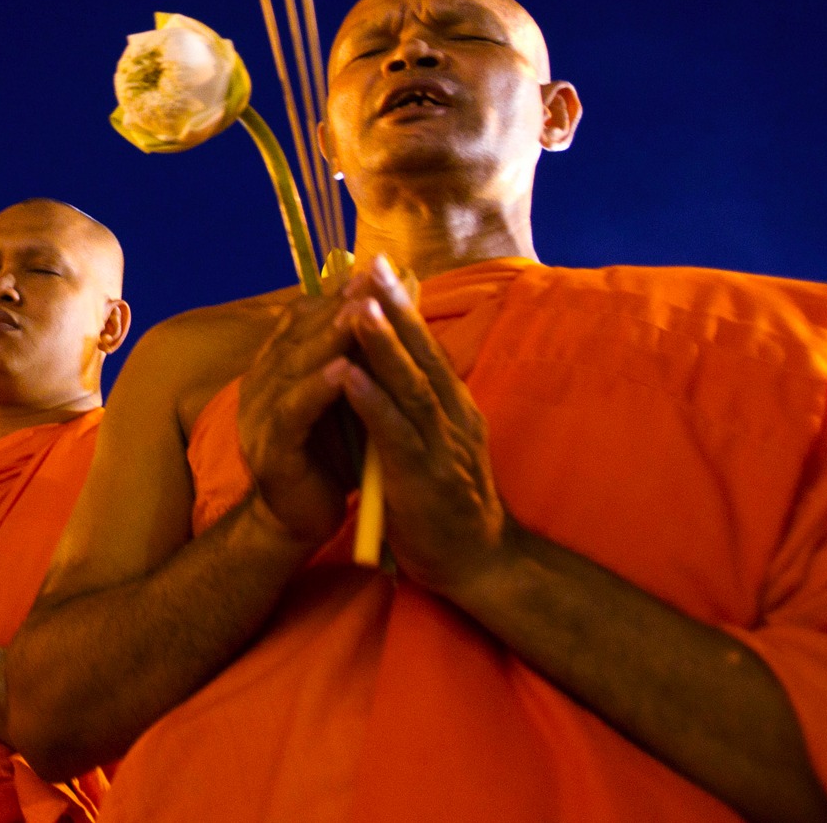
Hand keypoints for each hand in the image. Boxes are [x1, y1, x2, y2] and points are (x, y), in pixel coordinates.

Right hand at [235, 291, 359, 548]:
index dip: (334, 296)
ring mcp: (260, 418)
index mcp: (274, 370)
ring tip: (361, 313)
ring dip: (329, 339)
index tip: (370, 273)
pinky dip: (318, 389)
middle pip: (297, 337)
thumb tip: (380, 306)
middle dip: (336, 307)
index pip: (300, 321)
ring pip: (294, 368)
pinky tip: (344, 371)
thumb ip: (349, 358)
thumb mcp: (340, 399)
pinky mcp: (270, 451)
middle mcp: (260, 386)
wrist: (301, 520)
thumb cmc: (328, 456)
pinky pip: (294, 413)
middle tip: (369, 281)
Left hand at [331, 255, 516, 598]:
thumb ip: (420, 403)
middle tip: (371, 265)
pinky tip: (349, 377)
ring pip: (411, 386)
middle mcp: (452, 416)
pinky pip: (395, 434)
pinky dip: (372, 402)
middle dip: (395, 307)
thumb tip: (395, 360)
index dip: (403, 305)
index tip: (378, 265)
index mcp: (453, 405)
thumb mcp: (436, 440)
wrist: (478, 561)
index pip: (426, 345)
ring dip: (383, 346)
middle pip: (422, 352)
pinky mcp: (422, 478)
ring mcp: (440, 446)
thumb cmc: (447, 498)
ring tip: (357, 308)